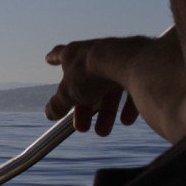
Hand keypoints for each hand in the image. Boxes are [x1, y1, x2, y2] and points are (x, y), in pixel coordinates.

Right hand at [44, 28, 185, 142]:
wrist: (127, 63)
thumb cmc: (92, 73)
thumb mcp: (69, 93)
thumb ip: (58, 104)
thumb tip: (49, 113)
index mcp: (74, 55)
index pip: (59, 54)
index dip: (53, 58)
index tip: (48, 59)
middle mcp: (95, 53)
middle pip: (87, 84)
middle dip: (84, 108)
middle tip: (81, 127)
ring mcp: (117, 59)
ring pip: (109, 90)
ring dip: (105, 112)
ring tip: (102, 132)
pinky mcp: (137, 68)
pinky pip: (131, 89)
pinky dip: (127, 106)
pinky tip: (125, 121)